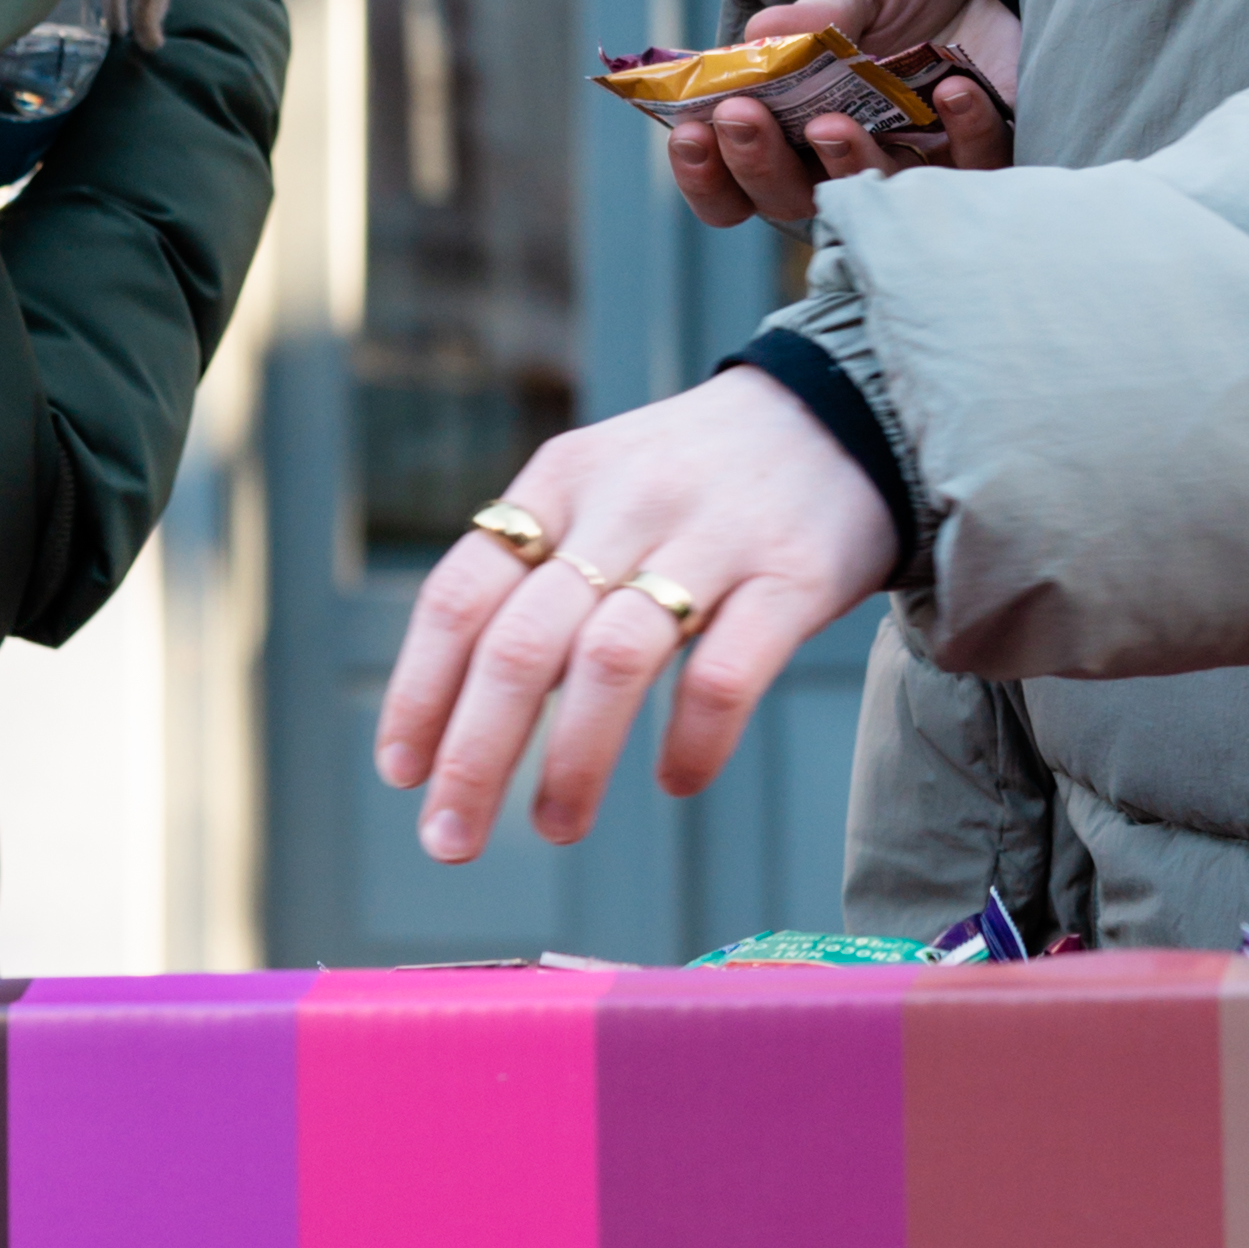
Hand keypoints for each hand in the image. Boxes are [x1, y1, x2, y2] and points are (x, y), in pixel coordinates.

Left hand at [374, 369, 898, 864]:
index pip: (459, 595)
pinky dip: (691, 742)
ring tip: (556, 825)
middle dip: (475, 756)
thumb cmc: (697, 480)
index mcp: (557, 481)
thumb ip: (537, 576)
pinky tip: (675, 781)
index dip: (420, 692)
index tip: (401, 772)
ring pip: (612, 662)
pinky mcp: (792, 574)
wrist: (847, 410)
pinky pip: (724, 673)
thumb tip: (462, 714)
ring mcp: (710, 537)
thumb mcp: (600, 489)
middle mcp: (623, 503)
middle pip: (521, 644)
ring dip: (572, 762)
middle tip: (451, 837)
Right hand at [659, 0, 1018, 230]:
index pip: (732, 182)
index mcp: (790, 123)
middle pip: (787, 200)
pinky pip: (973, 171)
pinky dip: (964, 136)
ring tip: (834, 123)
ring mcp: (912, 164)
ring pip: (871, 202)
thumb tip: (762, 38)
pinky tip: (954, 90)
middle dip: (757, 165)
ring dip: (844, 166)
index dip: (705, 172)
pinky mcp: (981, 156)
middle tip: (745, 118)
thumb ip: (812, 9)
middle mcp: (844, 158)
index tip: (692, 133)